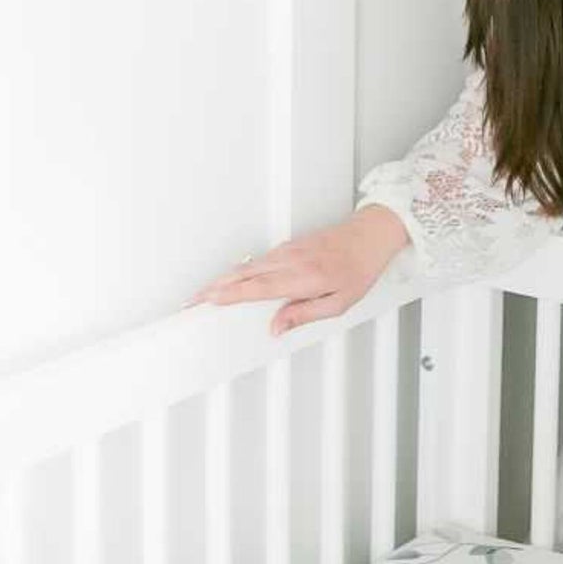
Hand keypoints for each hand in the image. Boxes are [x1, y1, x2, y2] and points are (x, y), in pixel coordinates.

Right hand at [183, 208, 406, 339]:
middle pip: (242, 275)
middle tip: (191, 300)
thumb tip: (276, 328)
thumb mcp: (338, 304)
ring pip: (247, 266)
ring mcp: (287, 250)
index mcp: (302, 277)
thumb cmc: (358, 270)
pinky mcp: (288, 246)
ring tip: (203, 294)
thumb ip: (304, 315)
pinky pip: (258, 260)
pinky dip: (239, 271)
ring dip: (223, 279)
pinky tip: (230, 280)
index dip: (229, 294)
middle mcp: (289, 261)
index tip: (208, 300)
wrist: (370, 235)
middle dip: (214, 287)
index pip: (256, 288)